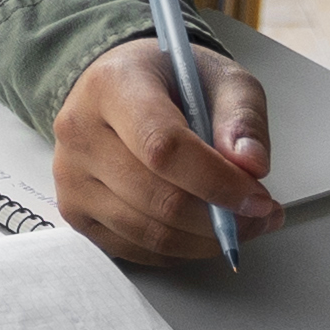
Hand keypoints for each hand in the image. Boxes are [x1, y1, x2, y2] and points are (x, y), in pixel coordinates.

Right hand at [48, 31, 272, 269]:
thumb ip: (243, 118)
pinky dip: (179, 250)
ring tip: (239, 224)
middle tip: (259, 215)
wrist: (122, 87)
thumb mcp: (221, 79)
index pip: (163, 147)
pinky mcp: (74, 211)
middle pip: (157, 197)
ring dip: (204, 241)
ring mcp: (71, 176)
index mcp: (112, 86)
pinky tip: (201, 231)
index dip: (216, 181)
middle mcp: (80, 132)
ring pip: (148, 232)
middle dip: (220, 218)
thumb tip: (251, 165)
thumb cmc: (171, 81)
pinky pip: (135, 250)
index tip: (258, 197)